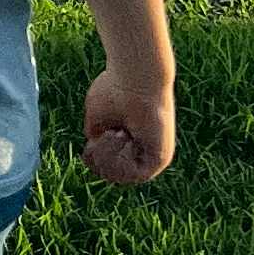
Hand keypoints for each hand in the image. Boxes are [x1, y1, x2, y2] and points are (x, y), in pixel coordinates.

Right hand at [83, 68, 174, 184]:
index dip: (93, 158)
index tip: (95, 138)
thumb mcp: (97, 115)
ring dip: (109, 156)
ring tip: (115, 133)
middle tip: (106, 135)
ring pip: (121, 177)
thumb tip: (95, 150)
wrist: (135, 77)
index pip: (107, 165)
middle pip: (111, 174)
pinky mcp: (161, 158)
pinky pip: (135, 175)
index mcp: (129, 138)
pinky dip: (121, 159)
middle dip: (100, 158)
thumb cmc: (115, 88)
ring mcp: (152, 155)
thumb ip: (96, 135)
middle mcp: (143, 149)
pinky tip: (123, 137)